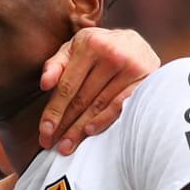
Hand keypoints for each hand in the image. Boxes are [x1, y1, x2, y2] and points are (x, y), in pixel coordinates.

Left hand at [38, 28, 159, 153]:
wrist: (134, 43)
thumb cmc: (96, 49)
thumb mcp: (73, 48)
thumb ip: (55, 65)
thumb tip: (44, 84)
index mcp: (89, 44)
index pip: (67, 86)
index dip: (53, 111)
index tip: (44, 131)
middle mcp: (112, 53)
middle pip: (82, 99)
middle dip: (65, 125)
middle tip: (51, 144)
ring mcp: (131, 67)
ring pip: (99, 105)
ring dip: (81, 129)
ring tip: (67, 145)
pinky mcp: (146, 80)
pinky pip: (121, 105)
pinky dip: (104, 120)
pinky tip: (89, 132)